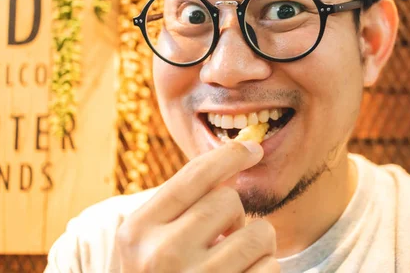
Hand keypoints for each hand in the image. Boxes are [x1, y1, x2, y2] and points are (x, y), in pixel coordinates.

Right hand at [116, 141, 279, 272]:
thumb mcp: (147, 242)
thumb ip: (179, 206)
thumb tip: (233, 162)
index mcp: (138, 230)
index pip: (193, 176)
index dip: (228, 155)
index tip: (252, 148)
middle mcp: (162, 255)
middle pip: (229, 200)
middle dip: (235, 215)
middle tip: (221, 237)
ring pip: (259, 233)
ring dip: (255, 245)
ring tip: (232, 262)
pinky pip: (270, 268)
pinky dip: (264, 270)